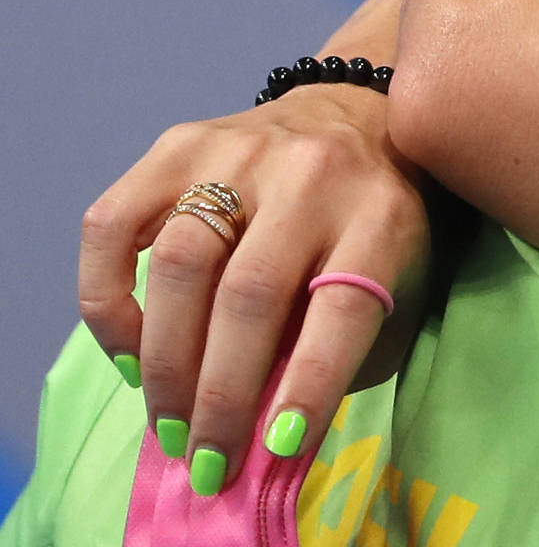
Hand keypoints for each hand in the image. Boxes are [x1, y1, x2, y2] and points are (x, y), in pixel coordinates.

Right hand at [78, 83, 432, 491]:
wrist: (355, 114)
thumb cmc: (377, 222)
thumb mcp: (399, 280)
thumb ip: (347, 348)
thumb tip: (270, 430)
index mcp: (382, 213)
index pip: (343, 305)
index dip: (309, 381)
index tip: (278, 447)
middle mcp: (314, 174)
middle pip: (251, 294)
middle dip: (219, 393)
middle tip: (203, 457)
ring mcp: (242, 151)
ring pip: (181, 264)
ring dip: (163, 359)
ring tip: (166, 418)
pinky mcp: (179, 142)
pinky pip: (113, 224)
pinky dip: (107, 298)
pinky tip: (130, 348)